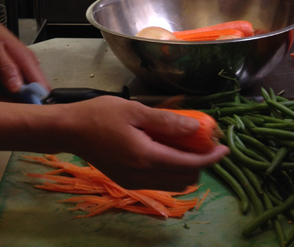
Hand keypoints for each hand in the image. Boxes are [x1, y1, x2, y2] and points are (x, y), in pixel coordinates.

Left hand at [0, 0, 48, 93]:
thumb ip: (6, 69)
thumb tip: (17, 87)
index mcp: (27, 60)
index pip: (41, 87)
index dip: (31, 101)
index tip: (13, 105)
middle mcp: (29, 65)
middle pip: (31, 93)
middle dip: (13, 100)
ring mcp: (23, 67)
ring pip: (22, 92)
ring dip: (6, 96)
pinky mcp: (16, 70)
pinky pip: (15, 87)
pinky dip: (3, 91)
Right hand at [67, 96, 228, 190]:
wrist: (69, 130)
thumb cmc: (99, 114)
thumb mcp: (134, 110)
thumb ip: (166, 121)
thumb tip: (196, 127)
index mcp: (146, 157)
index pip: (189, 164)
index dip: (210, 157)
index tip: (224, 147)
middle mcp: (142, 176)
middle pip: (185, 178)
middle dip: (200, 162)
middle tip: (202, 141)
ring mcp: (133, 181)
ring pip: (173, 183)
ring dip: (185, 167)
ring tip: (184, 143)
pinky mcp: (126, 180)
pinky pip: (158, 181)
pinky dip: (169, 168)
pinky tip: (164, 148)